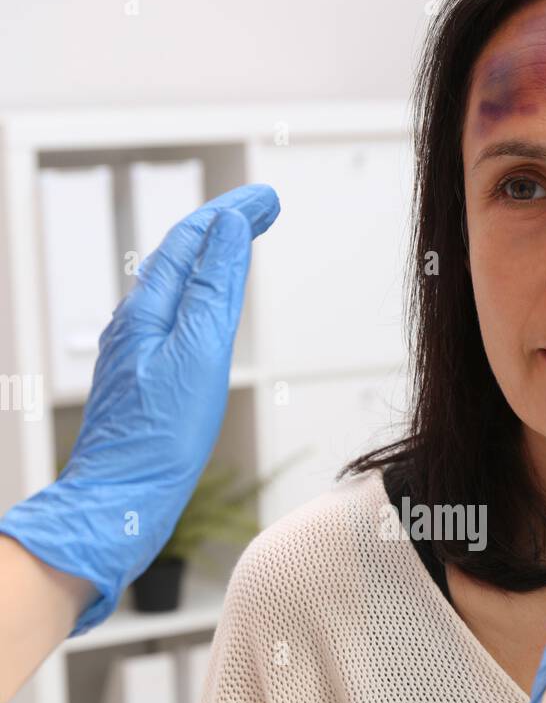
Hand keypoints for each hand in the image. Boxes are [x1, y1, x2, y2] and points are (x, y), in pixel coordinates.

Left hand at [0, 183, 279, 633]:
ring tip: (242, 245)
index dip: (232, 213)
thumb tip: (226, 229)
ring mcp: (138, 354)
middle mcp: (137, 326)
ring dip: (213, 259)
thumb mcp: (197, 356)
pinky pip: (176, 321)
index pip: (193, 240)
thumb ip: (212, 290)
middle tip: (265, 210)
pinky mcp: (143, 383)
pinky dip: (202, 300)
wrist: (120, 503)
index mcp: (149, 313)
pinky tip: (210, 314)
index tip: (270, 199)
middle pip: (182, 258)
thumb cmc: (156, 442)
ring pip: (177, 288)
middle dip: (223, 228)